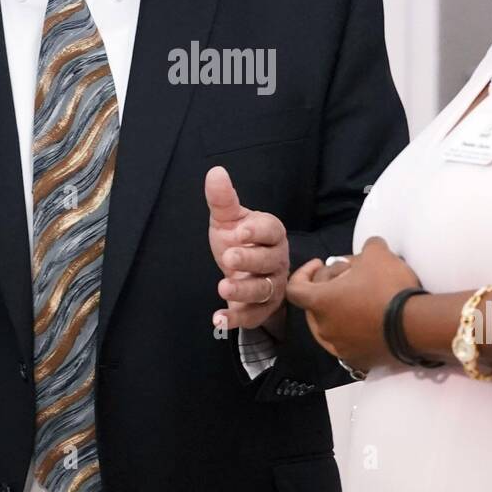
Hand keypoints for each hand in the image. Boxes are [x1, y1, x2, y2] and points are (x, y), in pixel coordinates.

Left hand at [205, 165, 288, 331]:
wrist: (242, 272)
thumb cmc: (239, 240)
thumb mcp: (227, 219)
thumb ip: (222, 199)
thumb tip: (215, 172)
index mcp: (271, 233)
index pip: (271, 230)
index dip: (257, 231)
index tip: (241, 230)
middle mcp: (276, 260)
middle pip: (268, 261)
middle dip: (249, 260)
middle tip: (229, 257)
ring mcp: (271, 286)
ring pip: (263, 290)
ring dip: (243, 290)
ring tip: (223, 288)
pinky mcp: (261, 309)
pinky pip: (253, 316)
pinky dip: (235, 319)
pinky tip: (218, 319)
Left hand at [286, 236, 419, 372]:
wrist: (417, 326)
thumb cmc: (388, 287)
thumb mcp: (378, 253)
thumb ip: (368, 246)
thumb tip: (370, 246)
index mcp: (320, 302)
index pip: (295, 288)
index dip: (304, 272)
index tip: (321, 263)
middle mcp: (324, 328)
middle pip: (314, 306)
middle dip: (327, 289)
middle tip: (348, 278)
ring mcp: (340, 348)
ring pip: (331, 325)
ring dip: (340, 310)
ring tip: (361, 299)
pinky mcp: (359, 361)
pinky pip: (349, 342)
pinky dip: (354, 330)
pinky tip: (371, 320)